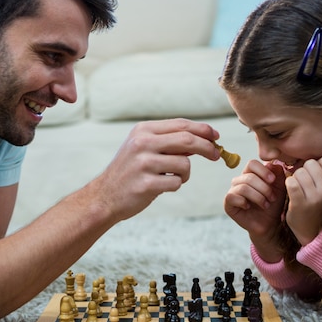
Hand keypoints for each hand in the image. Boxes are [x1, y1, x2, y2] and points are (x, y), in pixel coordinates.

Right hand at [91, 118, 219, 220]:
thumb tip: (203, 139)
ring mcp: (143, 164)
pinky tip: (161, 187)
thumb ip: (169, 142)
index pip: (181, 125)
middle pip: (187, 140)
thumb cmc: (130, 172)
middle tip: (216, 155)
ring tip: (172, 178)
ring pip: (184, 164)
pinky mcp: (146, 184)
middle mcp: (142, 143)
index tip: (216, 137)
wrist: (104, 196)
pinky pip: (176, 183)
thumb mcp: (143, 148)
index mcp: (143, 131)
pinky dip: (175, 185)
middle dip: (207, 148)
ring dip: (185, 174)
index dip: (203, 130)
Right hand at [224, 160, 287, 261]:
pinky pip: (232, 196)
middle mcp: (239, 181)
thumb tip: (271, 163)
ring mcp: (232, 192)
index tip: (273, 180)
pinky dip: (243, 202)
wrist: (270, 224)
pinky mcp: (228, 204)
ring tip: (265, 204)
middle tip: (272, 198)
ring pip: (243, 187)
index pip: (252, 164)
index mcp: (250, 174)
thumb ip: (278, 174)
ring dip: (258, 196)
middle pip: (249, 177)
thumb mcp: (280, 187)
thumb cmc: (274, 204)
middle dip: (264, 188)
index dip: (263, 171)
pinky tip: (249, 207)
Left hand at [284, 155, 321, 245]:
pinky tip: (292, 192)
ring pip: (299, 171)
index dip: (318, 164)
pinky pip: (290, 181)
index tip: (315, 175)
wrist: (311, 230)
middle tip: (306, 183)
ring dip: (296, 177)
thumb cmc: (321, 204)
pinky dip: (288, 184)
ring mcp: (314, 198)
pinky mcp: (299, 203)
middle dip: (305, 170)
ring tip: (300, 188)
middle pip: (310, 163)